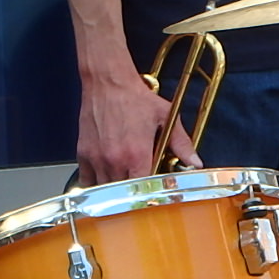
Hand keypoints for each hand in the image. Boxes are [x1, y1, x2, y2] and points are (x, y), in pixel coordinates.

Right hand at [77, 73, 198, 185]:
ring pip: (104, 190)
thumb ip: (182, 143)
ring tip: (123, 184)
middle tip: (140, 191)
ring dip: (114, 191)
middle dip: (133, 195)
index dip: (149, 196)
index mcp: (137, 155)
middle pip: (123, 194)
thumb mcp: (165, 117)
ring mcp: (97, 158)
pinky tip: (105, 179)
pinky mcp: (84, 154)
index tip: (153, 196)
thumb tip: (195, 162)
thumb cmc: (135, 98)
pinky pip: (87, 180)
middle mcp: (115, 160)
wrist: (108, 82)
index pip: (142, 191)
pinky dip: (95, 184)